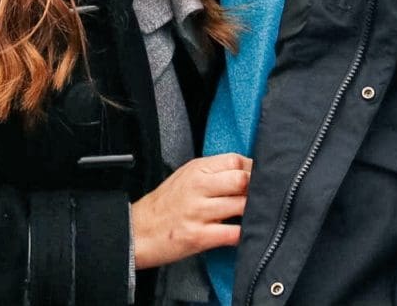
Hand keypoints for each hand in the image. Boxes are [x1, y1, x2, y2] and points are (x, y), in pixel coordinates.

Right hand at [130, 153, 249, 268]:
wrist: (137, 231)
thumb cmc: (165, 205)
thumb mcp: (185, 177)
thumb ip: (212, 172)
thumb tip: (246, 173)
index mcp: (196, 169)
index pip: (235, 160)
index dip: (252, 169)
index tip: (259, 178)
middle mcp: (198, 187)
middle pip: (242, 180)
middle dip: (257, 189)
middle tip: (260, 198)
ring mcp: (199, 212)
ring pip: (243, 206)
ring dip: (255, 212)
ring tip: (255, 215)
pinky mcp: (199, 236)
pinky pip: (233, 233)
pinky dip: (245, 234)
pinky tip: (245, 233)